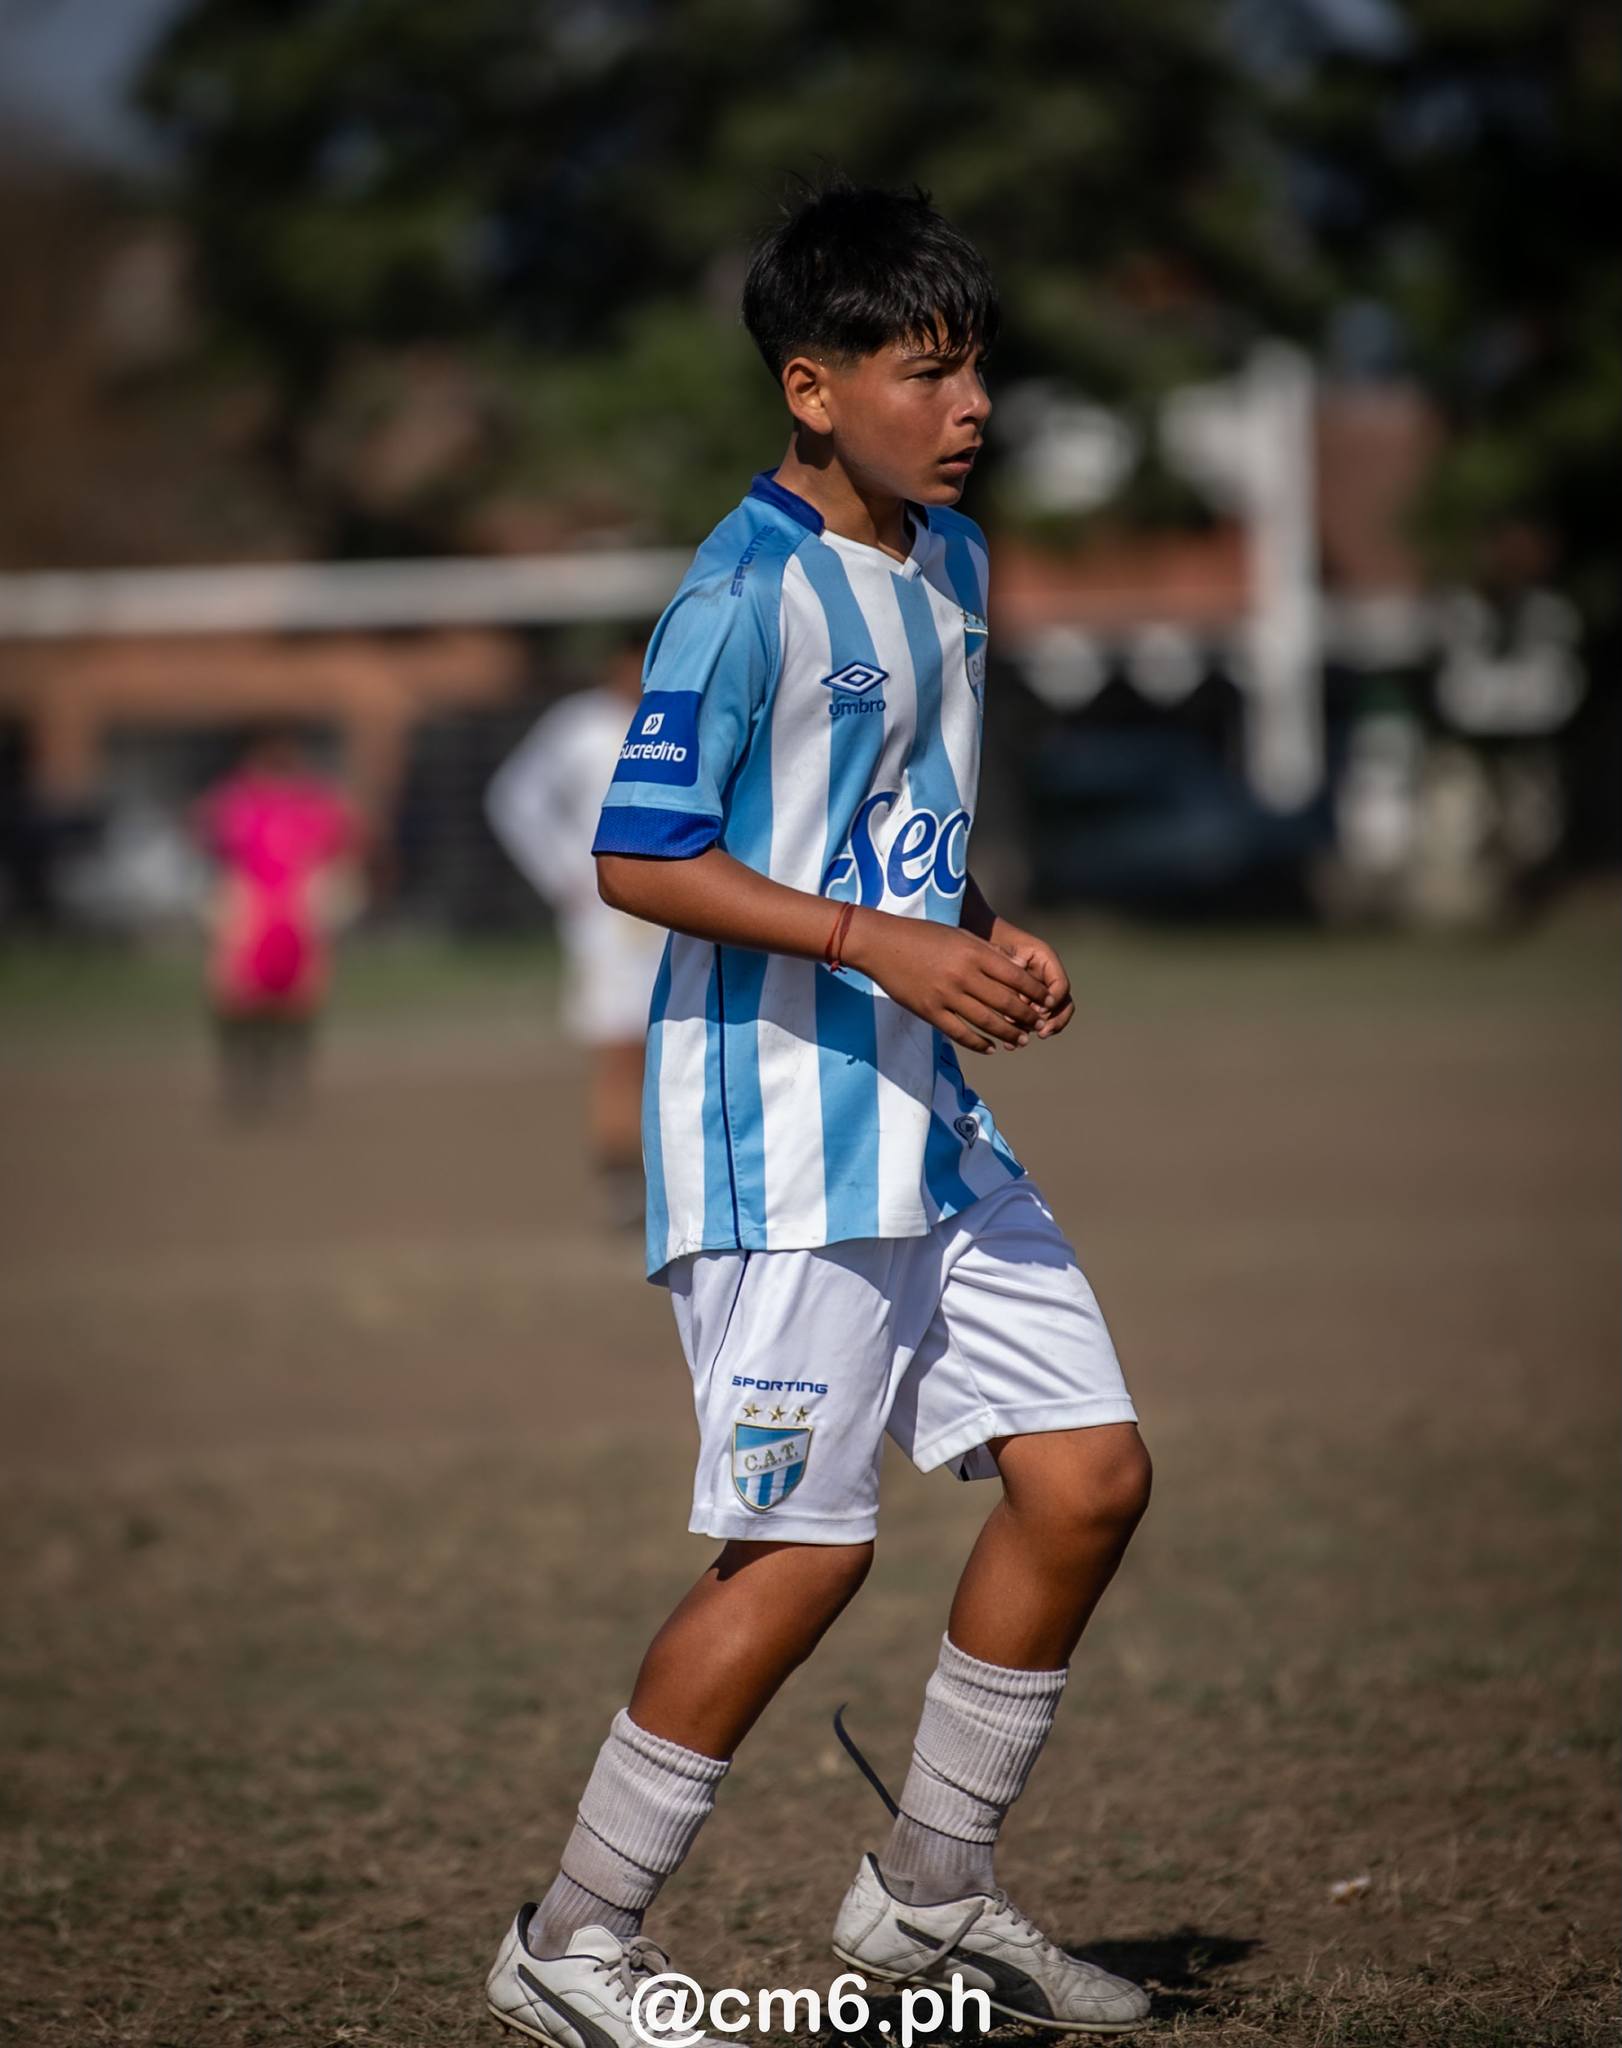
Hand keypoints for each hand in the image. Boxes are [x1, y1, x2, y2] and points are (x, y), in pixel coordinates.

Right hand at [844, 910, 1051, 1055]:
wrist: (881, 944)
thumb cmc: (923, 935)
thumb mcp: (960, 936)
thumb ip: (987, 952)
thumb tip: (1017, 968)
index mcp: (974, 952)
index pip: (1016, 976)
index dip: (1035, 991)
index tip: (1047, 1000)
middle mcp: (963, 974)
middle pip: (1006, 1002)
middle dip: (1027, 1016)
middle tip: (1039, 1025)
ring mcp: (945, 995)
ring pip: (986, 1021)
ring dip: (1007, 1034)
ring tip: (1020, 1041)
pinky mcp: (929, 1011)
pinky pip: (959, 1032)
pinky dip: (978, 1043)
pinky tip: (989, 1048)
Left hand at [986, 917, 1073, 1037]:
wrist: (976, 937)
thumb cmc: (989, 940)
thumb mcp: (999, 950)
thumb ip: (1013, 970)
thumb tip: (1029, 999)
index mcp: (1046, 960)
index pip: (1060, 986)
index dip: (1053, 1001)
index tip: (1039, 1010)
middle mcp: (1045, 977)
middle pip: (1061, 1005)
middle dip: (1052, 1021)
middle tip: (1040, 1032)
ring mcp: (1035, 991)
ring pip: (1046, 1017)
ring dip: (1036, 1030)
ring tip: (1019, 1041)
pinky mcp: (1023, 1003)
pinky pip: (1029, 1021)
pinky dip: (1021, 1032)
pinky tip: (1008, 1043)